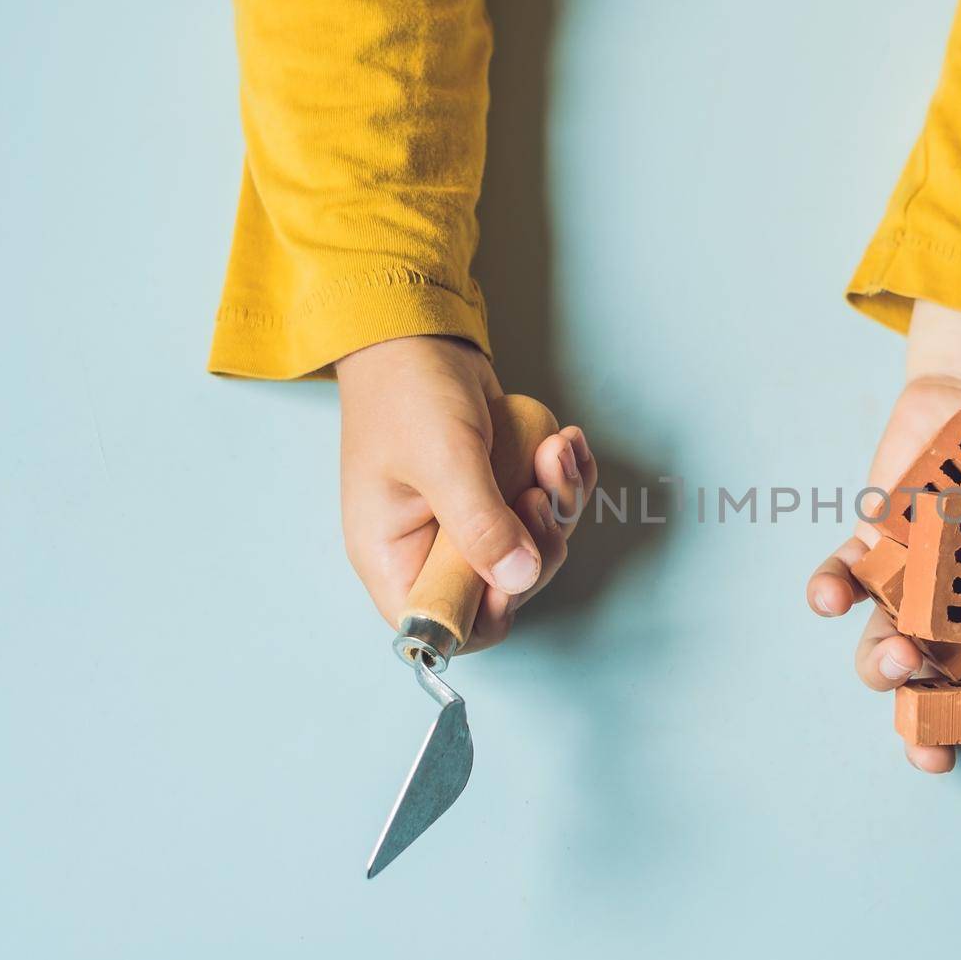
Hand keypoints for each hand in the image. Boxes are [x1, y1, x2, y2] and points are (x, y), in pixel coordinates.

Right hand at [336, 335, 597, 650]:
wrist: (419, 335)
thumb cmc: (407, 392)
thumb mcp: (443, 458)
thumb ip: (480, 523)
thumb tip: (520, 578)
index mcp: (394, 556)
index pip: (442, 624)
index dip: (487, 614)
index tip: (518, 572)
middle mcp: (430, 550)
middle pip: (503, 591)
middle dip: (538, 542)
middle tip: (541, 492)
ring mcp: (469, 524)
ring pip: (535, 546)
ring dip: (559, 501)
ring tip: (557, 451)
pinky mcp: (500, 495)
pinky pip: (547, 508)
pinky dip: (566, 480)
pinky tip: (566, 444)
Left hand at [807, 301, 960, 771]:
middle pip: (940, 686)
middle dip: (927, 726)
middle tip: (930, 751)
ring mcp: (916, 581)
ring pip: (886, 640)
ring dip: (881, 664)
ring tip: (896, 662)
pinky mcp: (877, 540)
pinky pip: (847, 575)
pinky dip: (832, 588)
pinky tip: (831, 598)